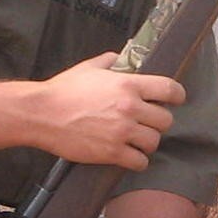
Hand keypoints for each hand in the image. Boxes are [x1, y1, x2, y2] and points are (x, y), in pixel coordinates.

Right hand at [35, 53, 184, 168]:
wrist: (41, 114)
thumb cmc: (63, 90)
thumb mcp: (88, 68)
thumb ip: (110, 62)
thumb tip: (120, 57)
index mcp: (128, 84)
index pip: (169, 89)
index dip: (177, 96)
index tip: (175, 100)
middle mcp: (130, 108)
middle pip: (166, 120)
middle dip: (157, 123)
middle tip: (146, 123)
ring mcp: (122, 131)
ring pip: (154, 142)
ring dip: (147, 143)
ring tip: (136, 141)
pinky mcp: (112, 152)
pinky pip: (139, 161)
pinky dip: (137, 160)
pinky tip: (129, 156)